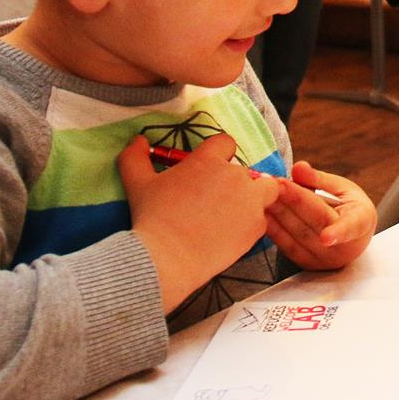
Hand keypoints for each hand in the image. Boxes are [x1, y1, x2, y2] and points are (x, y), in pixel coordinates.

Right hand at [118, 134, 280, 311]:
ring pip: (263, 191)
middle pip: (245, 170)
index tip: (209, 172)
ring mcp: (249, 200)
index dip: (219, 155)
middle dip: (234, 182)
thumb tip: (138, 140)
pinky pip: (262, 219)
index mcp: (209, 160)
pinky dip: (250, 225)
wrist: (167, 259)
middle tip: (215, 201)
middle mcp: (234, 175)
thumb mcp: (137, 184)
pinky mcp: (256, 226)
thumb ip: (135, 157)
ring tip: (230, 215)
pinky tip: (230, 234)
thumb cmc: (152, 218)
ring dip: (252, 199)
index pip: (226, 143)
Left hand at [265, 161, 376, 270]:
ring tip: (264, 194)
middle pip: (316, 223)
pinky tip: (264, 213)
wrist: (353, 236)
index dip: (338, 233)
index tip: (326, 237)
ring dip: (279, 213)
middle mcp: (346, 247)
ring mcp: (326, 260)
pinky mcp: (308, 264)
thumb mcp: (343, 189)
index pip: (349, 227)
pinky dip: (274, 229)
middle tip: (274, 183)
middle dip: (294, 201)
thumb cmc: (348, 207)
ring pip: (298, 235)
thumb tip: (298, 167)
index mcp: (361, 223)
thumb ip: (319, 179)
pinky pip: (287, 247)